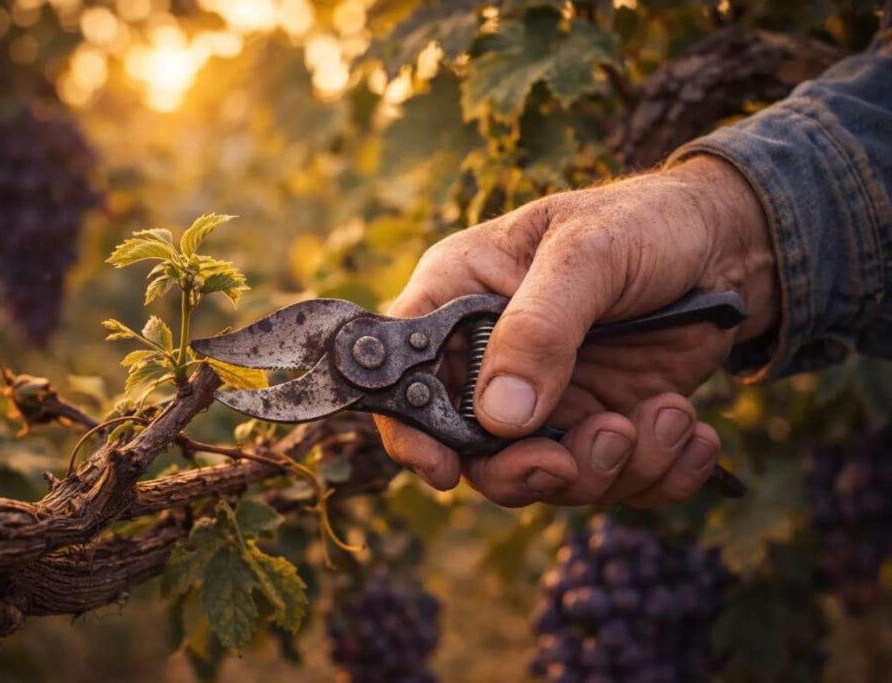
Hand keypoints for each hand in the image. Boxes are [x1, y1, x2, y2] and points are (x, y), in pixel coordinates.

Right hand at [376, 156, 777, 506]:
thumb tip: (498, 416)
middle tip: (579, 454)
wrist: (727, 246)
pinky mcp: (603, 423)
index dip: (409, 431)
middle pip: (474, 451)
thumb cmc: (642, 223)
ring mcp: (549, 399)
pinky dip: (658, 474)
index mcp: (460, 300)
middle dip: (529, 469)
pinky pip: (616, 482)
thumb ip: (538, 328)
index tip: (444, 471)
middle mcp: (493, 360)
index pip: (404, 373)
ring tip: (668, 414)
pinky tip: (691, 434)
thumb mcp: (587, 254)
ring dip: (611, 466)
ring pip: (549, 477)